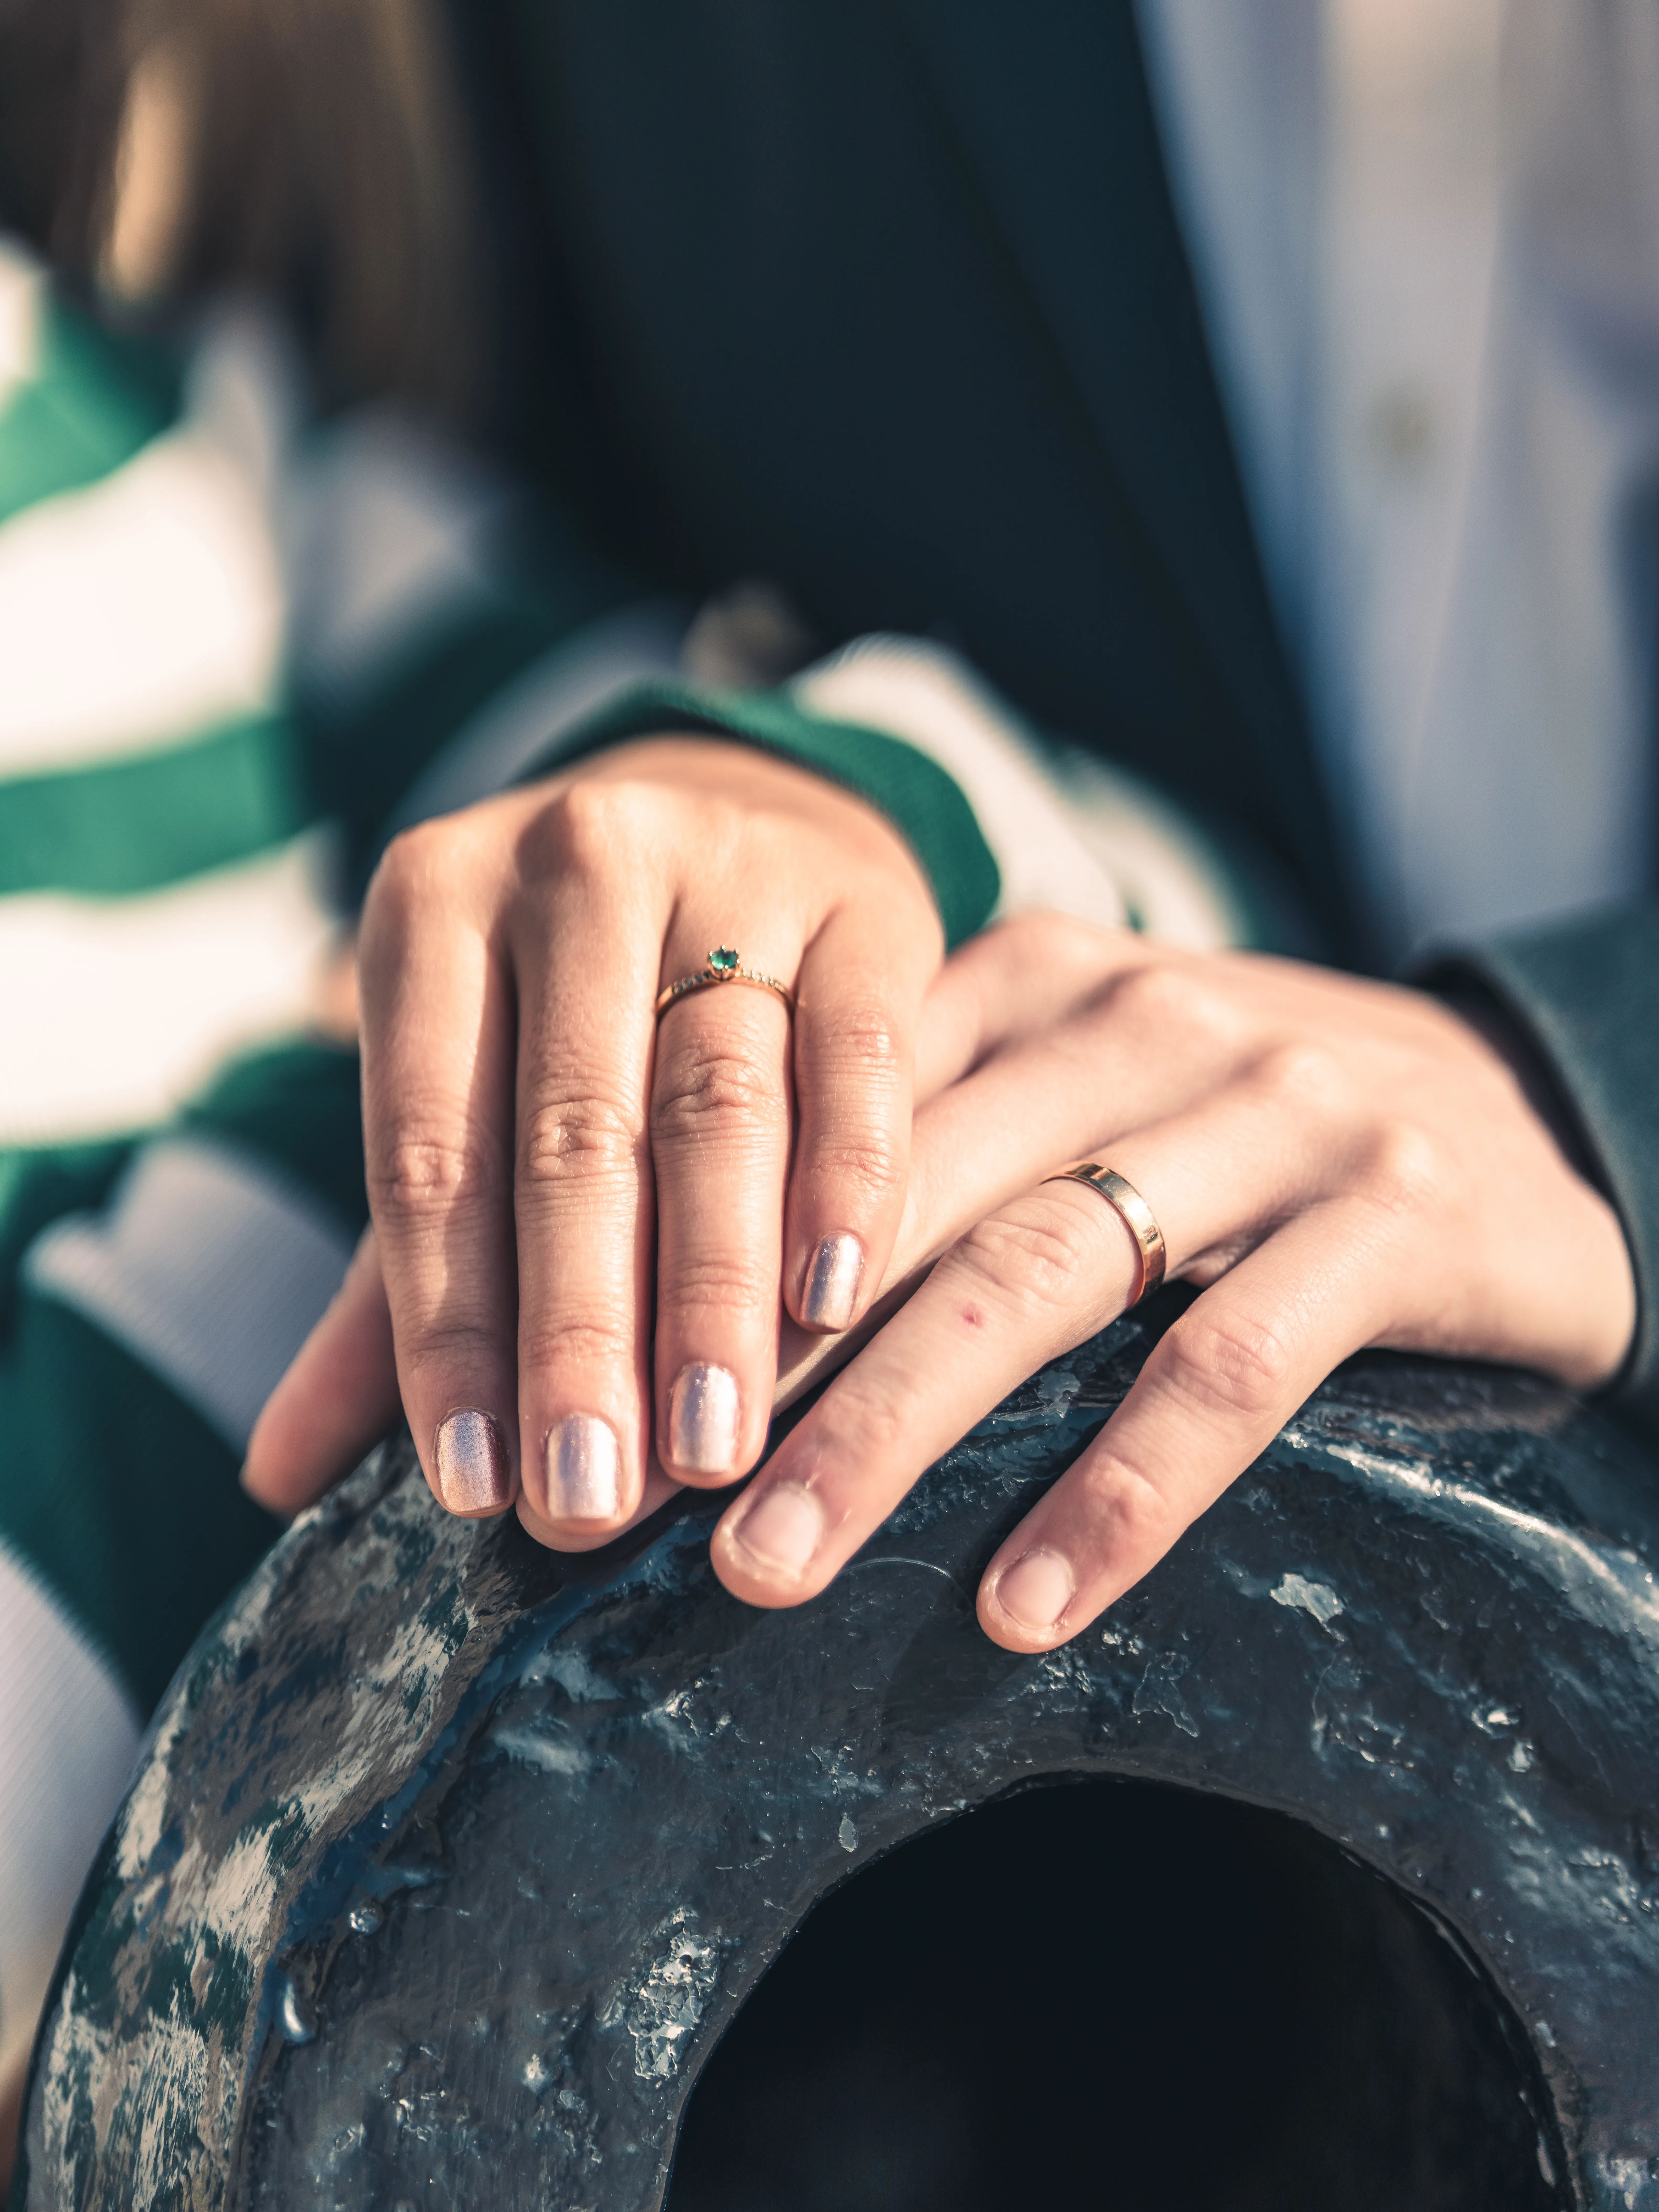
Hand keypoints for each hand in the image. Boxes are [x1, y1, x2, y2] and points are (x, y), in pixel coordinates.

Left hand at [245, 737, 944, 1537]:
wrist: (735, 815)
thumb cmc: (570, 1005)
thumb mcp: (466, 1098)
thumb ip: (391, 1280)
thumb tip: (278, 1475)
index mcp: (432, 908)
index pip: (427, 1150)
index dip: (447, 1328)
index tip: (471, 1487)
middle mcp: (572, 864)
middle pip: (573, 1134)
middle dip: (580, 1335)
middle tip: (588, 1501)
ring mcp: (730, 867)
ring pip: (715, 1102)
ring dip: (707, 1289)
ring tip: (707, 1446)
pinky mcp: (868, 902)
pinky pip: (859, 1052)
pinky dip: (847, 1179)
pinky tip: (833, 1300)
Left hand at [707, 915, 1637, 1647]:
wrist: (1519, 1106)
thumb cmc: (1242, 1125)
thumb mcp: (1081, 1087)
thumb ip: (928, 1147)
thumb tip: (706, 1291)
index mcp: (1040, 976)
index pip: (834, 1103)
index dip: (702, 1243)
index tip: (598, 1379)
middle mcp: (1143, 1017)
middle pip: (912, 1198)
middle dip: (761, 1359)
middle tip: (632, 1501)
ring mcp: (1276, 1109)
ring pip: (1042, 1274)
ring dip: (894, 1430)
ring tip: (772, 1569)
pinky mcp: (1396, 1213)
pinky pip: (1230, 1366)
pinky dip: (1119, 1489)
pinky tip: (1019, 1602)